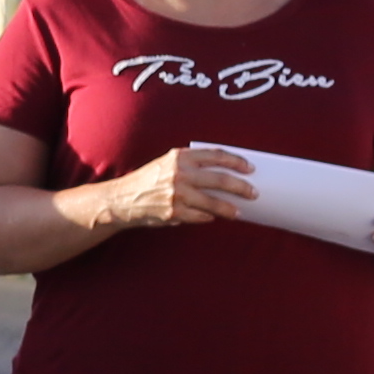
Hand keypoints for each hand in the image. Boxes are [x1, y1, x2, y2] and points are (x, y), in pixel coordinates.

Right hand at [103, 144, 256, 232]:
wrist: (120, 200)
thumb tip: (223, 173)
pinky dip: (208, 217)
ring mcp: (177, 194)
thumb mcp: (166, 164)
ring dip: (229, 209)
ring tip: (238, 212)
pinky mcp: (174, 212)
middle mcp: (179, 174)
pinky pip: (200, 217)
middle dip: (241, 187)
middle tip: (253, 193)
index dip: (236, 161)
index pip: (216, 155)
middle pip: (220, 180)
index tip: (250, 168)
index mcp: (179, 157)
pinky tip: (211, 217)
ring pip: (214, 203)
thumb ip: (190, 164)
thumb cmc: (147, 181)